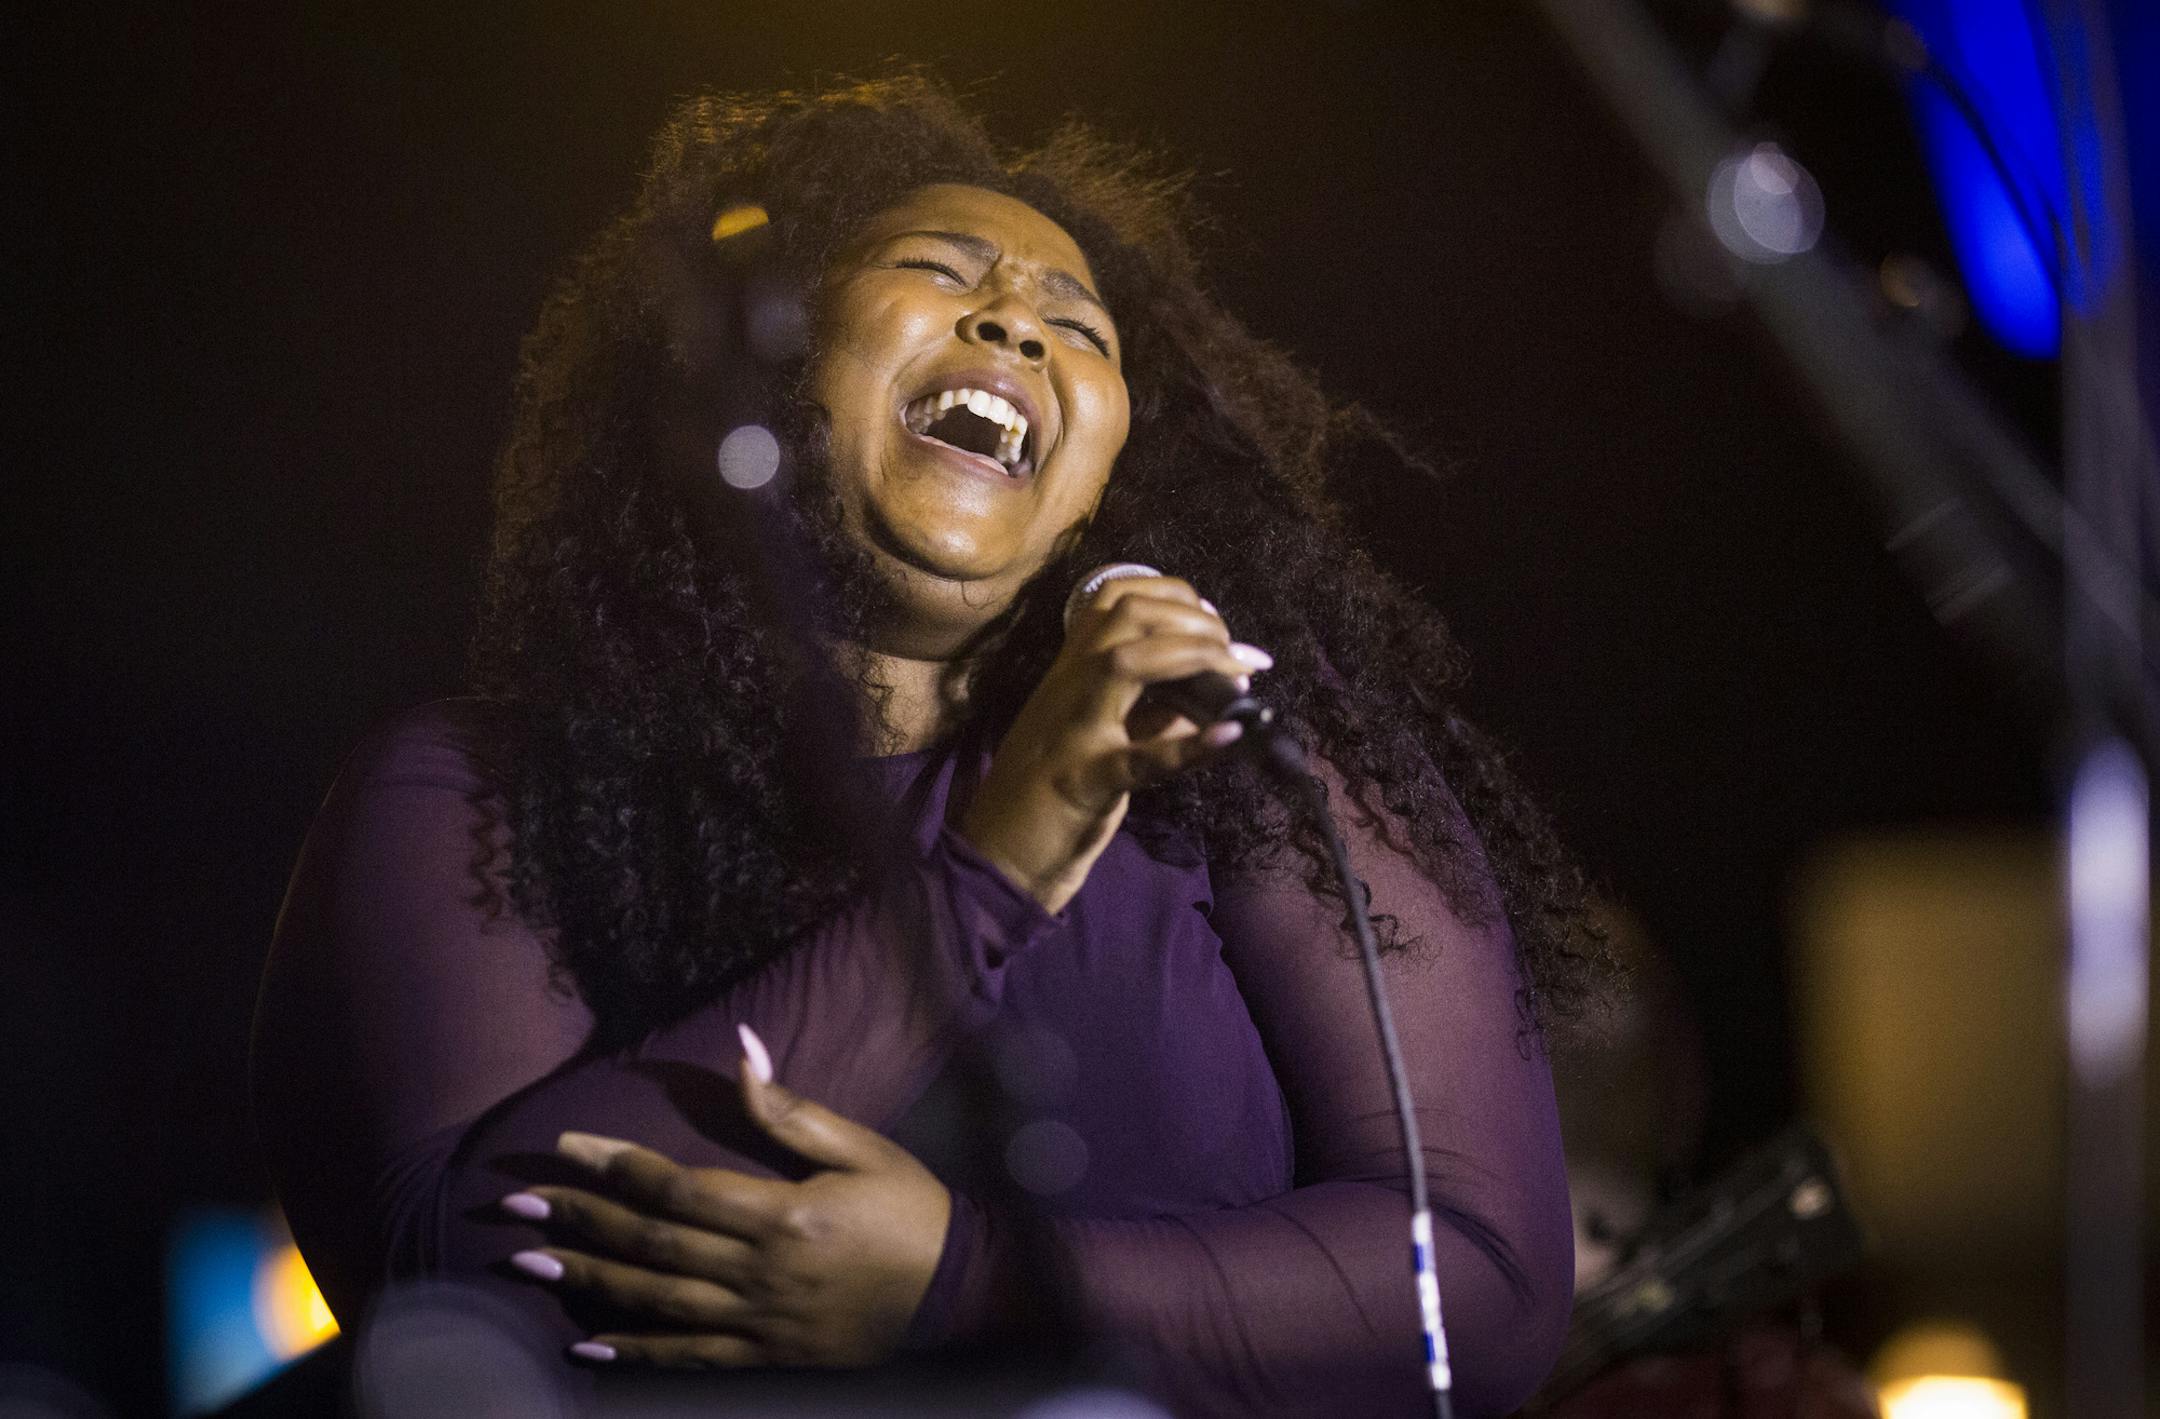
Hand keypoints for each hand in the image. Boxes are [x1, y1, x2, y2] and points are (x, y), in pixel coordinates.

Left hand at [500, 1025, 949, 1368]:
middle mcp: (759, 1271)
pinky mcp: (767, 1355)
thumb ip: (792, 1110)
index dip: (614, 1166)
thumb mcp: (862, 1148)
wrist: (958, 1291)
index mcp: (781, 1214)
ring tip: (527, 1263)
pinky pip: (690, 1358)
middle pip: (651, 1243)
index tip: (565, 1144)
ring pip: (656, 1301)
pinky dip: (636, 1354)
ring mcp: (759, 1321)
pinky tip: (587, 1348)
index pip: (677, 1186)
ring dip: (587, 1282)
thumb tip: (741, 1050)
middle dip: (577, 1221)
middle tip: (513, 1206)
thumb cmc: (910, 1210)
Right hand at [959, 575, 1272, 912]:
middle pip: (1128, 614)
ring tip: (1239, 677)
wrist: (997, 857)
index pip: (1117, 598)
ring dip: (1193, 657)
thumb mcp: (1101, 735)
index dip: (1176, 596)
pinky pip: (1140, 759)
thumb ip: (1152, 708)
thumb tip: (1212, 687)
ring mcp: (1073, 732)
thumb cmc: (1051, 796)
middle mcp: (1068, 688)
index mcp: (1072, 673)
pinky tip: (1232, 735)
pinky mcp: (1084, 783)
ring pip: (1124, 662)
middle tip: (1237, 654)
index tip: (1216, 626)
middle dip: (1193, 618)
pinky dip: (1191, 747)